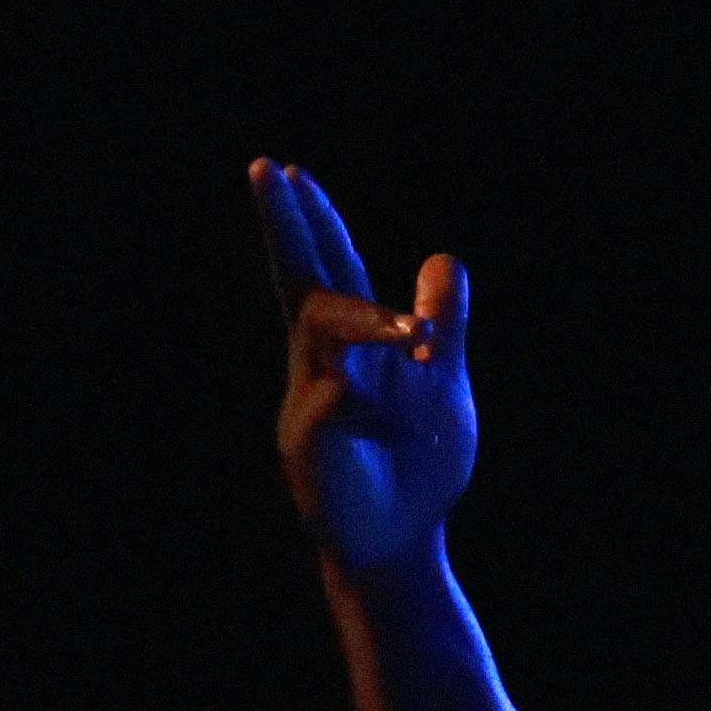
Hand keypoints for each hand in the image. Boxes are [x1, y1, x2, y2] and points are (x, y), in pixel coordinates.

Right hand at [252, 156, 474, 582]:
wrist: (403, 541)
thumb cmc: (419, 465)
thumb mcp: (443, 380)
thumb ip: (444, 322)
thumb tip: (441, 258)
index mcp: (352, 346)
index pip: (330, 271)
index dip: (314, 223)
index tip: (292, 172)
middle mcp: (322, 364)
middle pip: (301, 282)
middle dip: (286, 228)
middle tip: (266, 169)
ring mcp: (310, 401)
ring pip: (322, 332)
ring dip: (363, 319)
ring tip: (413, 336)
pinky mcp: (309, 445)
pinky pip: (329, 402)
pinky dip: (356, 397)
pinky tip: (370, 404)